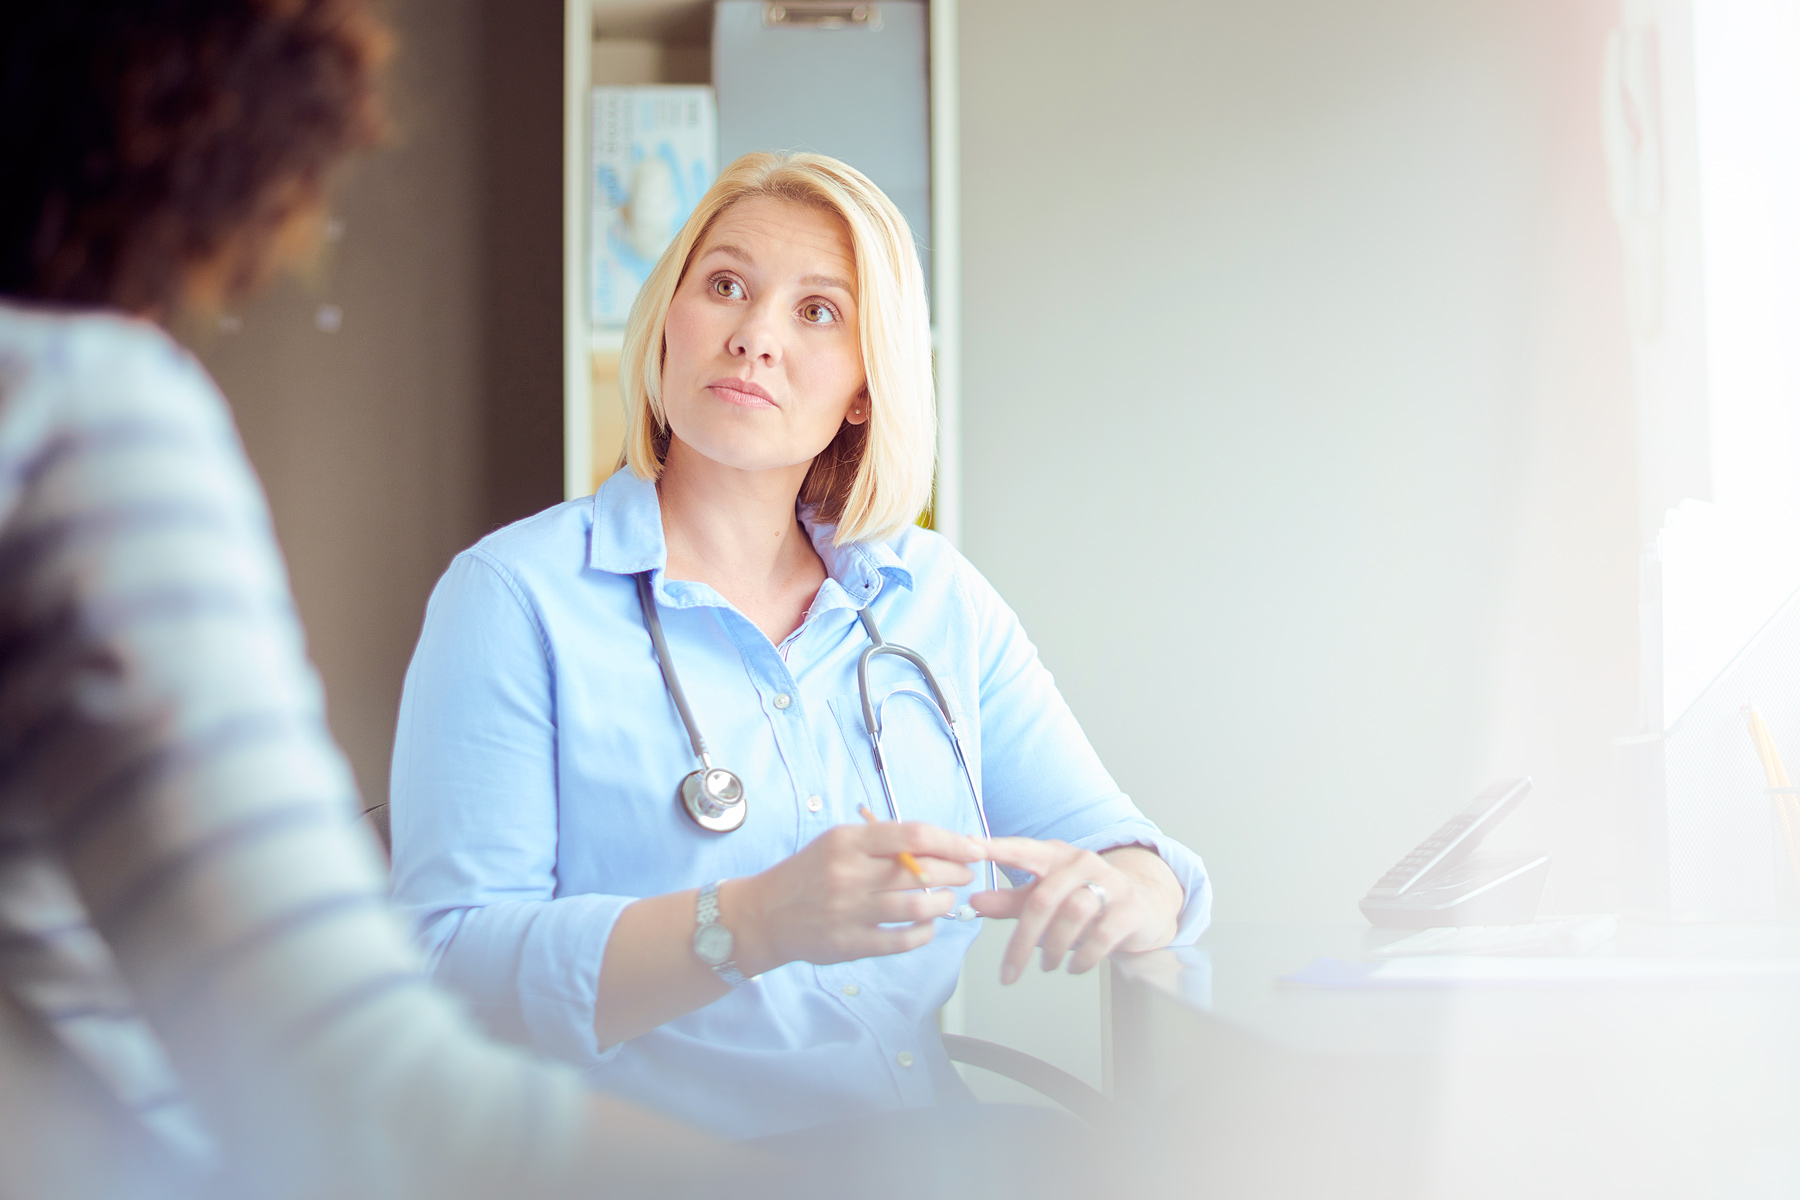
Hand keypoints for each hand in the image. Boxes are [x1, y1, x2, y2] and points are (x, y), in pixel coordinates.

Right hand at [728, 820, 987, 973]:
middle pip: (920, 872)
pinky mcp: (850, 943)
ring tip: (947, 900)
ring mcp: (849, 912)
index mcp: (848, 842)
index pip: (912, 835)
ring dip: (942, 904)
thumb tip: (938, 844)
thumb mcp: (838, 842)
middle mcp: (849, 874)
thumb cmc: (809, 874)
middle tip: (965, 874)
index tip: (973, 848)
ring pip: (916, 907)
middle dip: (954, 873)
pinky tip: (927, 926)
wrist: (766, 915)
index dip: (951, 842)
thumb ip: (882, 841)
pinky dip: (923, 933)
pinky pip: (901, 940)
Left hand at [972, 840, 1178, 983]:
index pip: (1021, 849)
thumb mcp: (1043, 896)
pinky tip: (1073, 967)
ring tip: (1046, 965)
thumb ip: (1008, 900)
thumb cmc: (1082, 899)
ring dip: (1054, 948)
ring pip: (1073, 915)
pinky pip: (1101, 935)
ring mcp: (1109, 882)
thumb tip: (975, 901)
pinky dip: (1083, 957)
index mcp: (1054, 855)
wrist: (1141, 906)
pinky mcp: (1129, 908)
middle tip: (1010, 970)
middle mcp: (1082, 862)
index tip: (969, 848)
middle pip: (1044, 899)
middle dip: (1023, 940)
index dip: (995, 848)